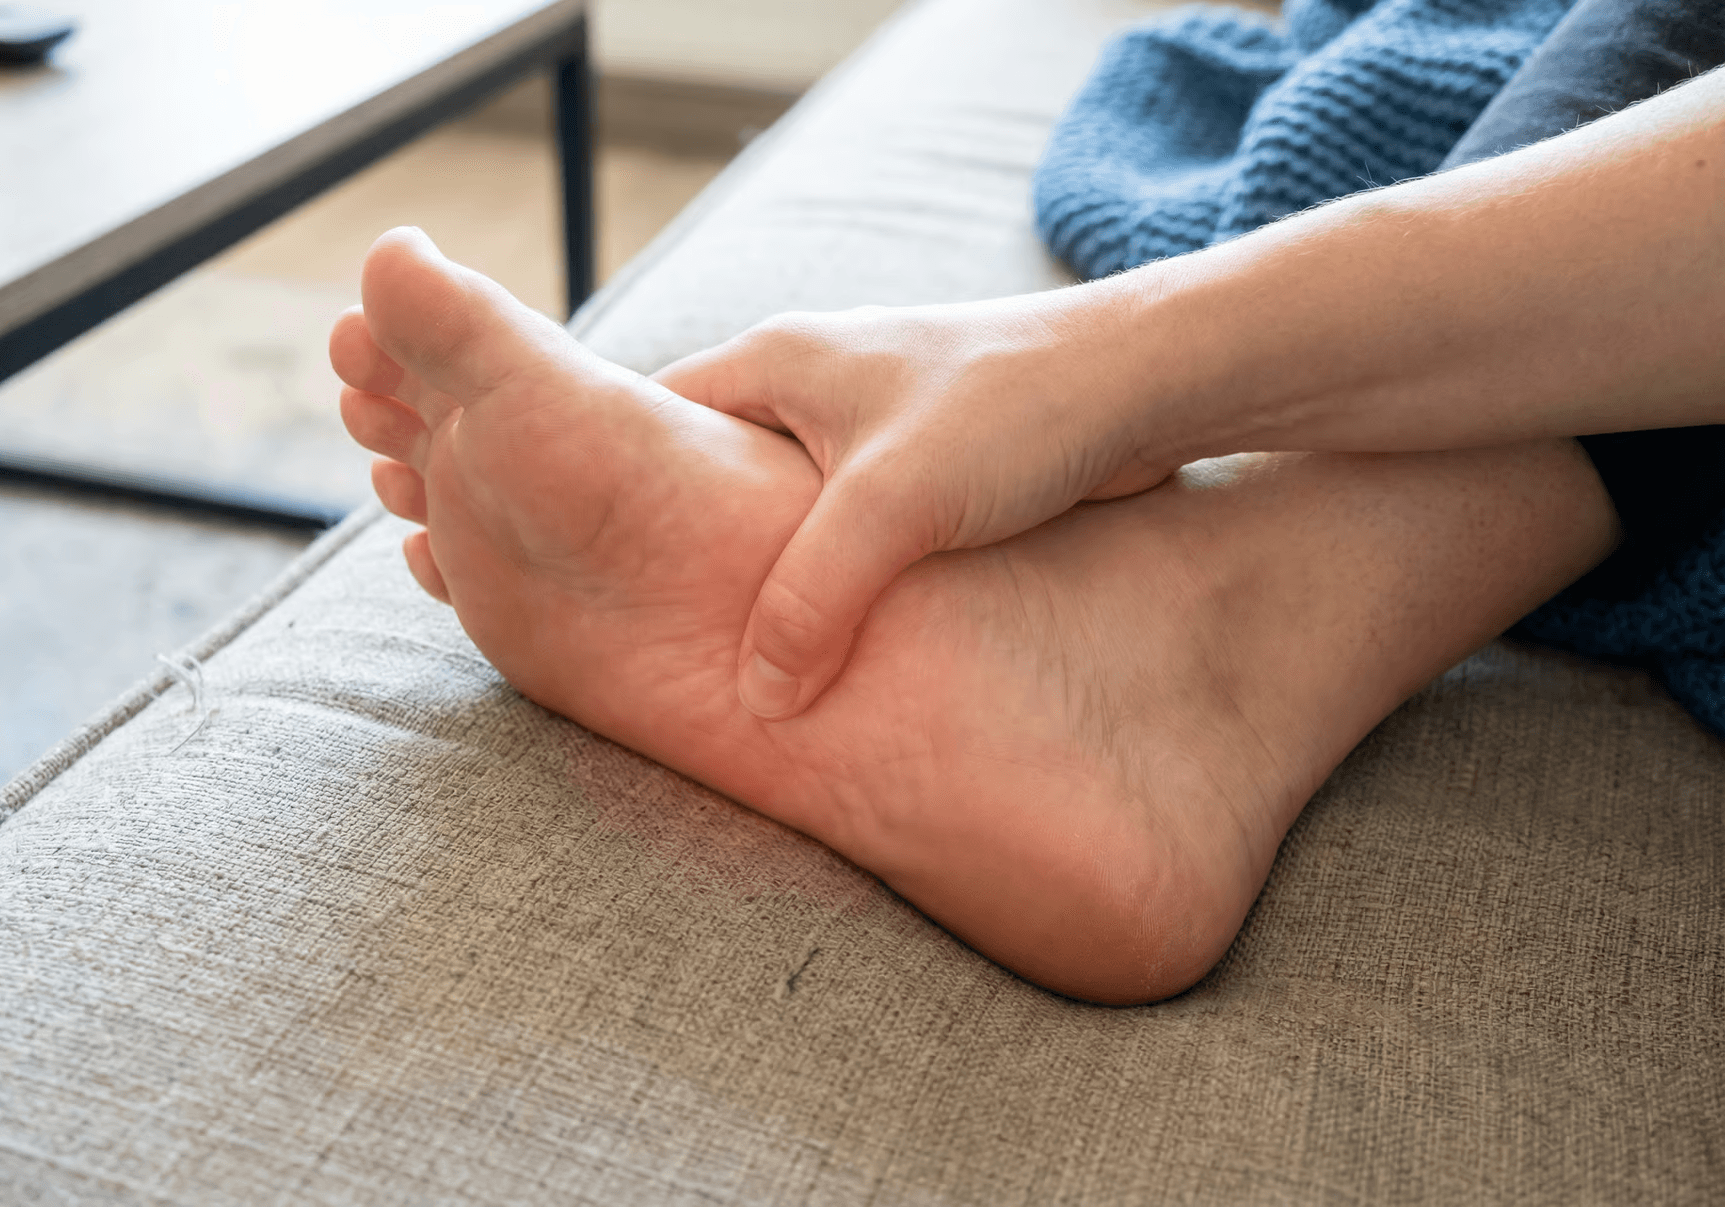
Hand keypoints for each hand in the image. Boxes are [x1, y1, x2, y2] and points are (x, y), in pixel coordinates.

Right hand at [655, 295, 1178, 720]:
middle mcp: (808, 385)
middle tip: (660, 640)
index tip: (587, 576)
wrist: (1147, 385)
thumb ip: (812, 599)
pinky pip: (849, 536)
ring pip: (784, 516)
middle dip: (689, 555)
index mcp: (773, 362)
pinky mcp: (924, 468)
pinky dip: (838, 583)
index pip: (647, 421)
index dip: (609, 494)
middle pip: (709, 479)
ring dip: (774, 578)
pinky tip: (835, 644)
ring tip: (743, 657)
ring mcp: (866, 427)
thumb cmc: (1015, 409)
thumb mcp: (894, 504)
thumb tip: (757, 698)